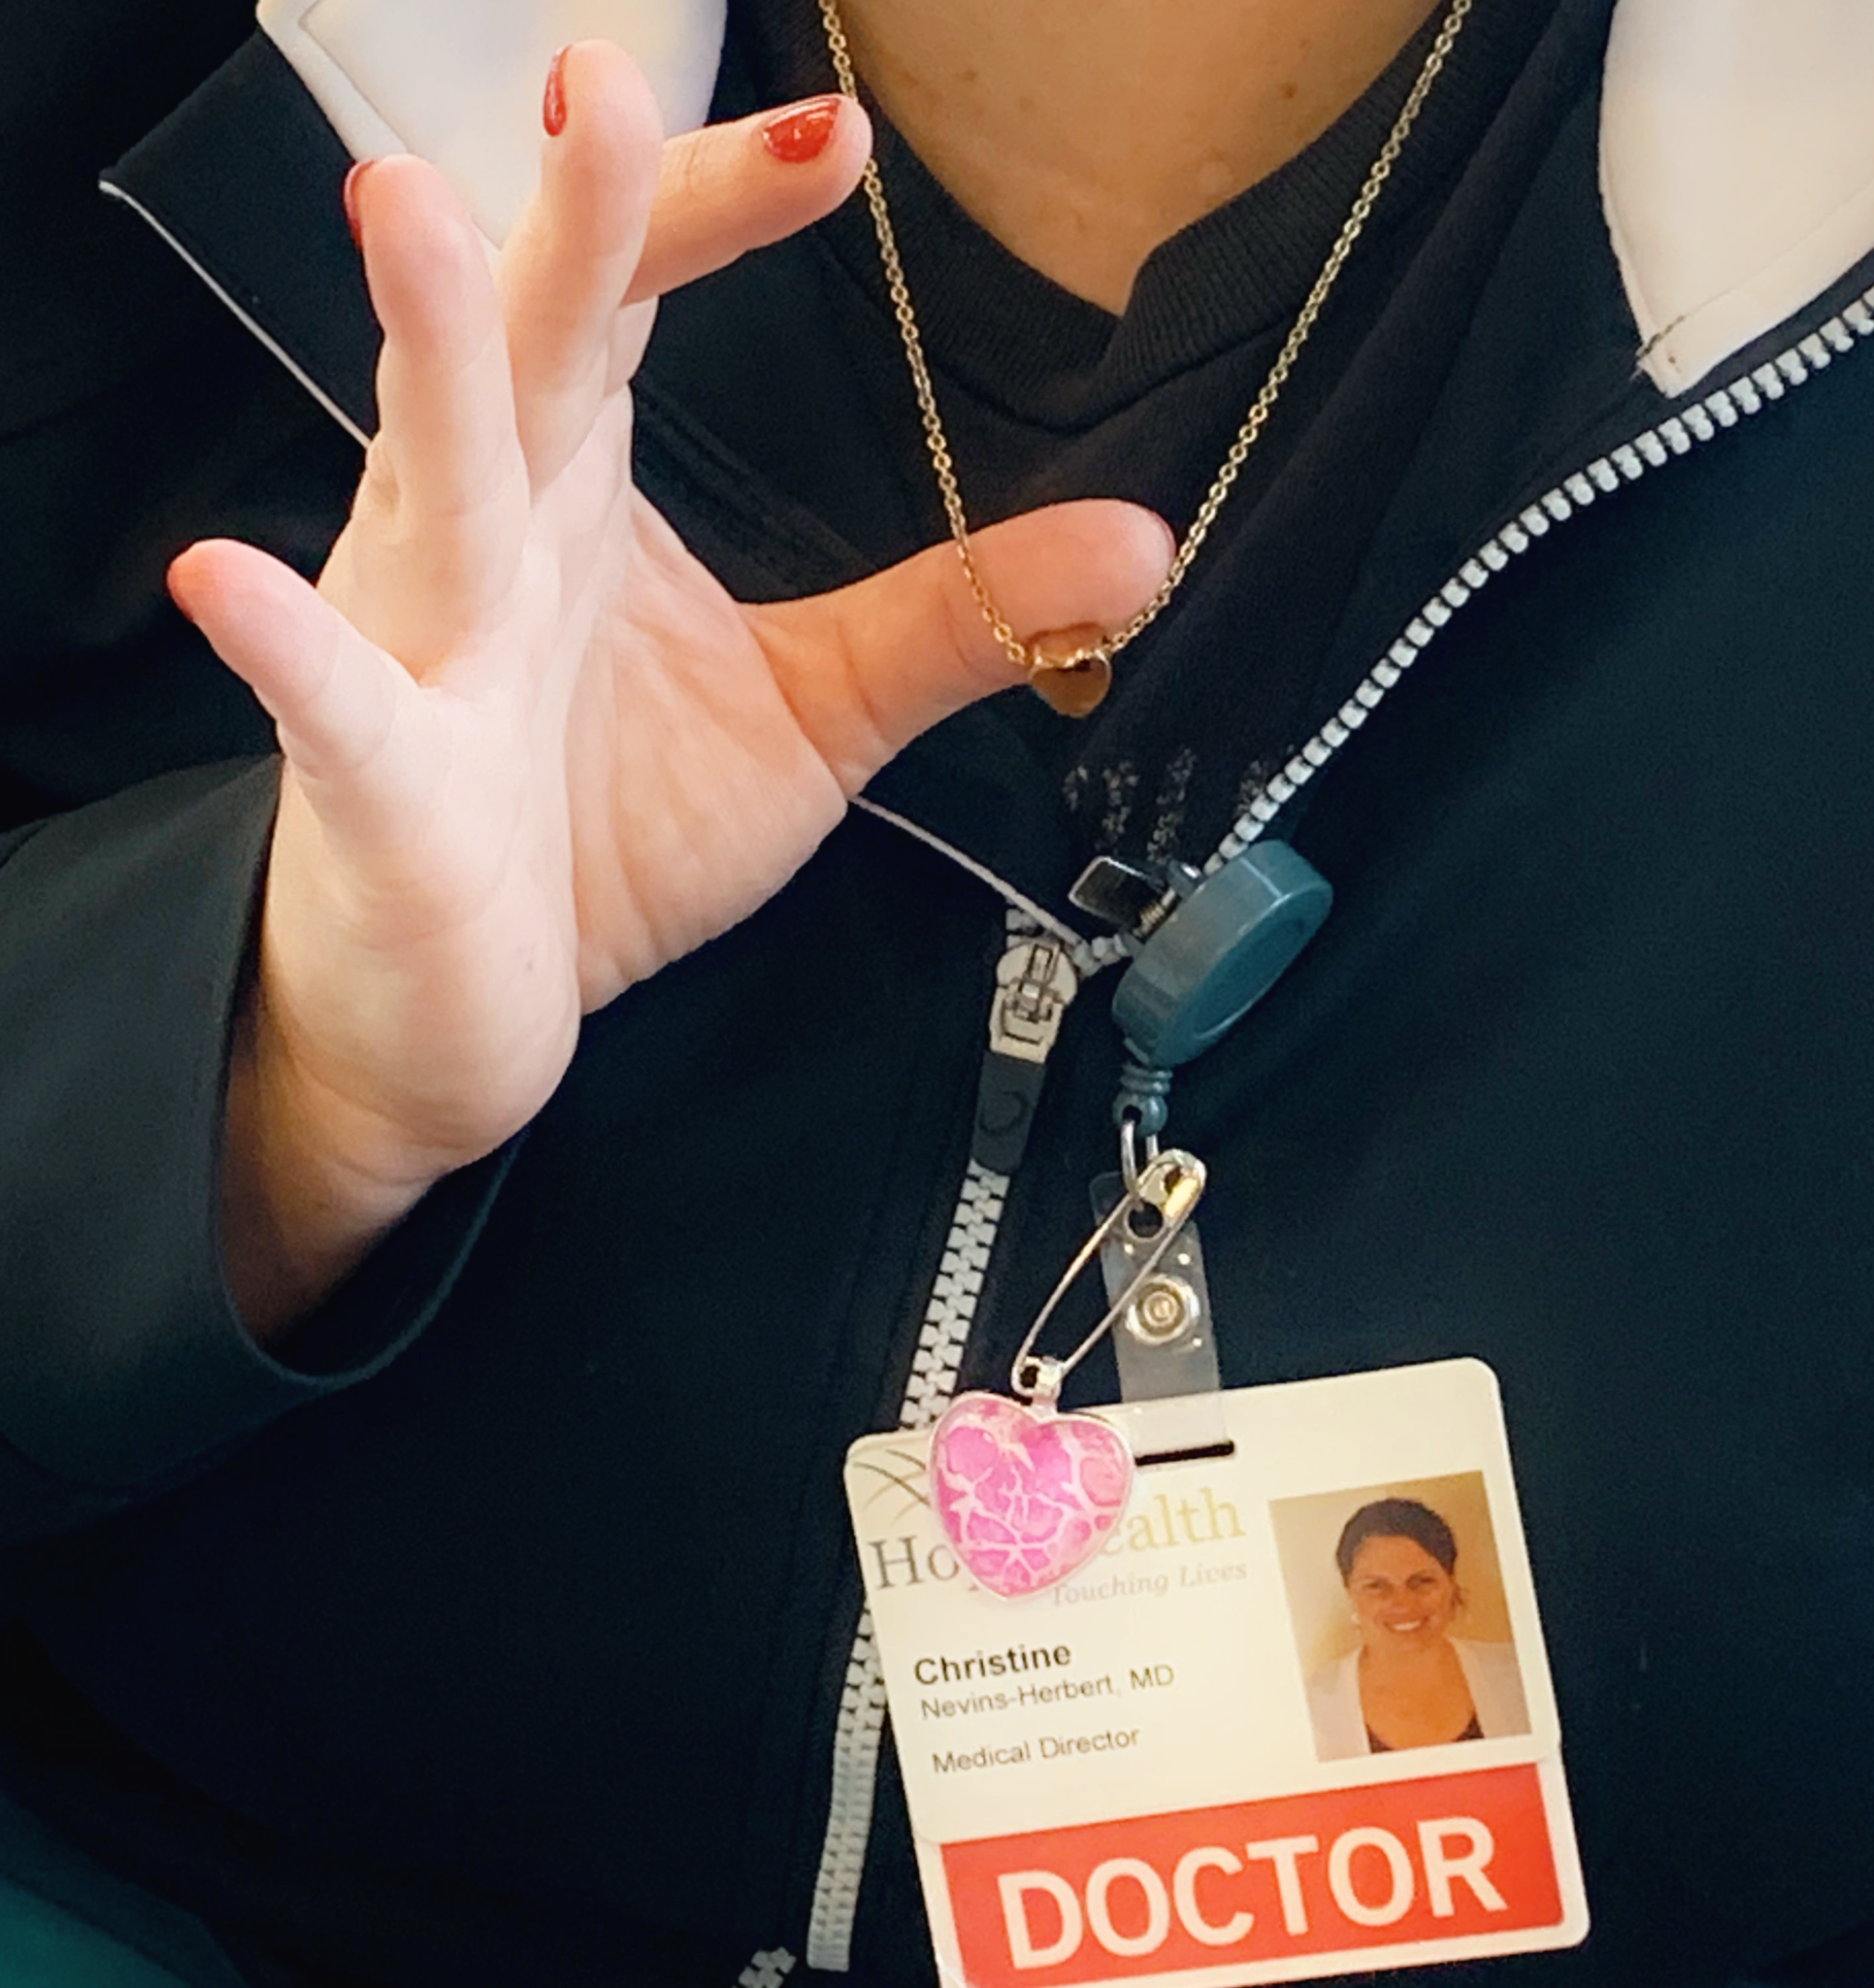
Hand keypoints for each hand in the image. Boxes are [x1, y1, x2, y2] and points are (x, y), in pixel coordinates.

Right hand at [167, 45, 1173, 1325]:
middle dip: (570, 224)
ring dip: (426, 358)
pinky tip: (229, 587)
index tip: (834, 148)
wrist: (473, 1001)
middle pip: (529, 350)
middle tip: (601, 87)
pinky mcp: (379, 788)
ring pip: (426, 485)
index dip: (713, 209)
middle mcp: (487, 535)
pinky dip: (290, 653)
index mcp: (577, 490)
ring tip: (406, 221)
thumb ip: (956, 619)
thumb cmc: (609, 833)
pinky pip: (332, 709)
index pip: (634, 302)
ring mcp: (420, 651)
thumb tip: (1142, 545)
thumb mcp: (812, 712)